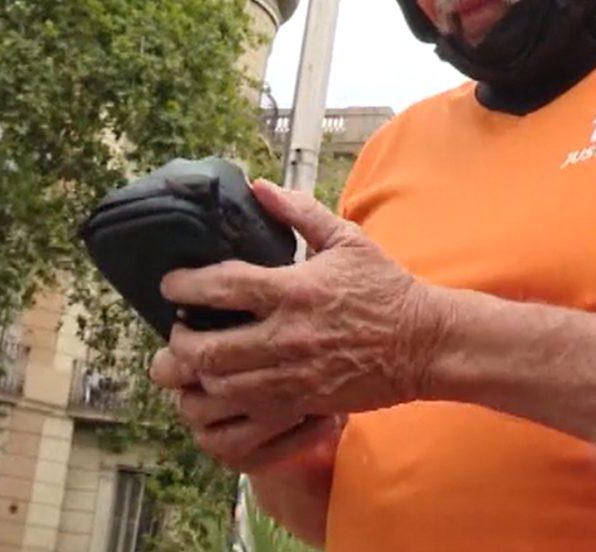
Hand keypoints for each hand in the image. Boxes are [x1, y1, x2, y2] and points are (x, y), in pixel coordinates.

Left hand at [155, 180, 446, 418]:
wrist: (425, 342)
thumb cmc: (387, 289)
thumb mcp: (348, 240)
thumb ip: (300, 212)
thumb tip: (260, 187)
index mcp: (295, 290)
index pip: (219, 287)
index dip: (183, 285)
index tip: (170, 284)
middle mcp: (287, 336)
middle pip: (204, 348)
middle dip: (180, 339)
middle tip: (181, 328)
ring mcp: (292, 374)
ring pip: (217, 384)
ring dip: (197, 372)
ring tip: (197, 358)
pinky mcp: (301, 401)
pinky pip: (245, 409)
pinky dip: (225, 397)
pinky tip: (226, 382)